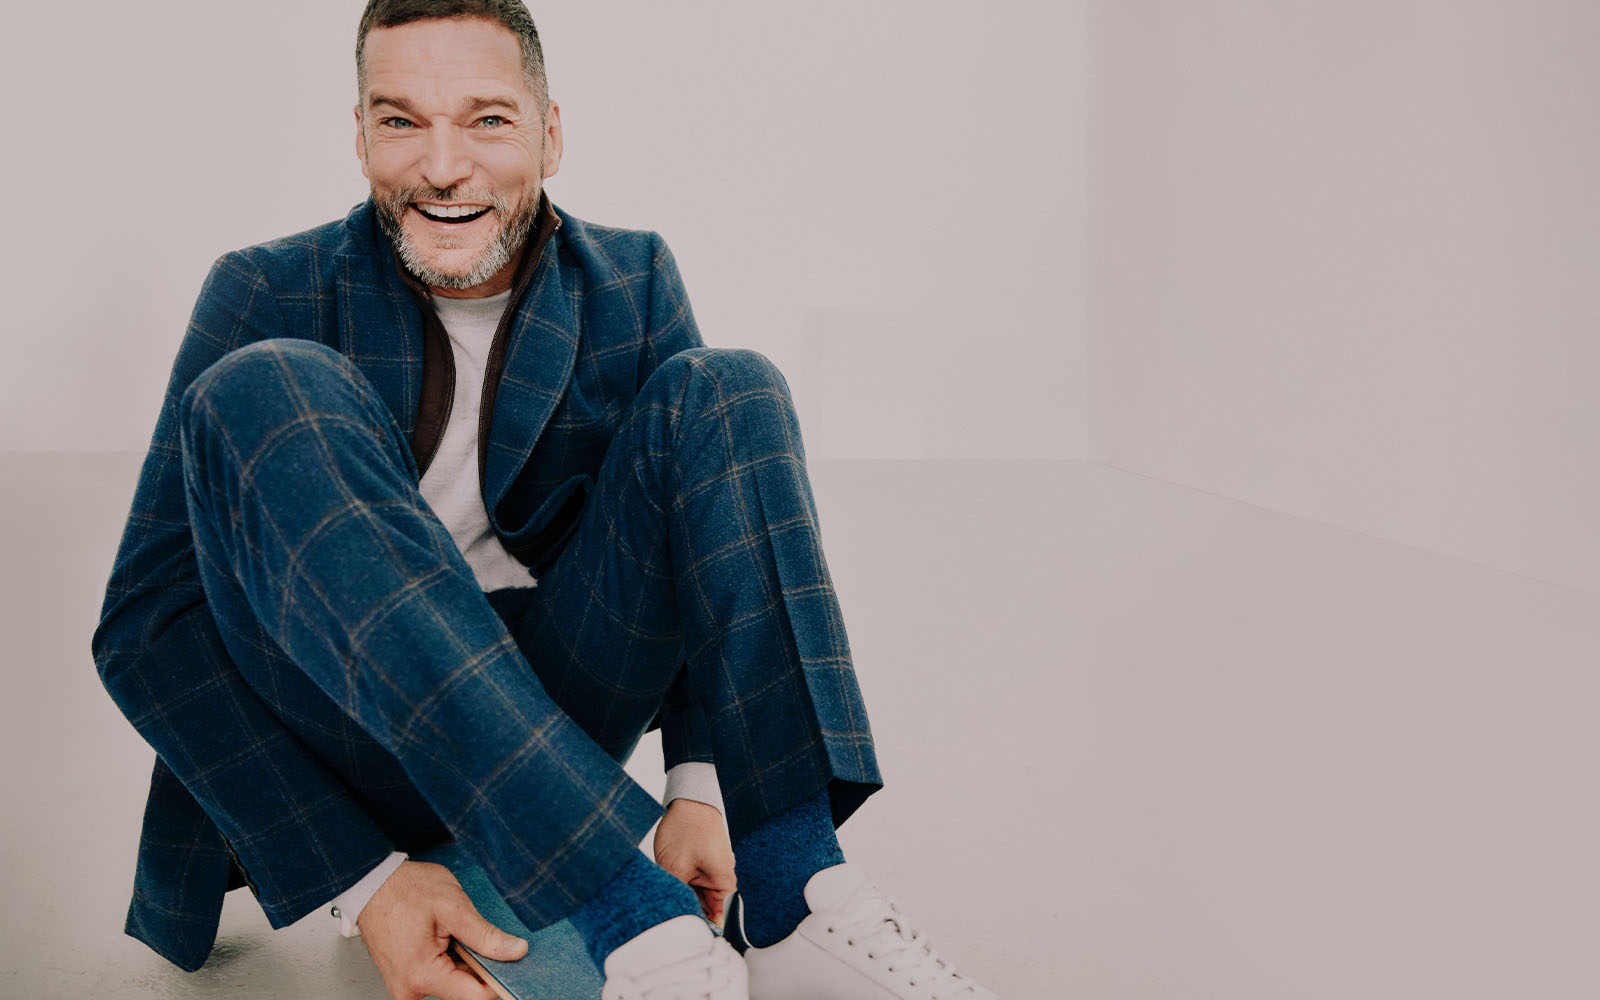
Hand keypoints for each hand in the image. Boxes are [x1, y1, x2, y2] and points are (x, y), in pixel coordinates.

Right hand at [357, 859, 528, 999]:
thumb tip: (515, 951)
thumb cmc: (404, 889)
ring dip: (462, 960)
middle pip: (465, 990)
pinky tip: (443, 938)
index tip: (512, 960)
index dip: (500, 978)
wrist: (371, 883)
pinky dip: (449, 959)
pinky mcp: (406, 979)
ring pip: (453, 983)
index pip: (477, 995)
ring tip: (451, 932)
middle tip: (472, 933)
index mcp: (422, 974)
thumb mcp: (453, 905)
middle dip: (478, 964)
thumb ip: (485, 934)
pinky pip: (439, 977)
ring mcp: (406, 986)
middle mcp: (410, 989)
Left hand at [653, 798, 736, 925]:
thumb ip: (674, 895)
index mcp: (724, 884)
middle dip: (685, 916)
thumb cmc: (687, 827)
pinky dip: (679, 890)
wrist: (688, 799)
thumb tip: (665, 918)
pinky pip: (691, 887)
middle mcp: (721, 881)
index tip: (678, 938)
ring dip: (681, 901)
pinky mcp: (700, 867)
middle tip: (663, 923)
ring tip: (662, 905)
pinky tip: (665, 891)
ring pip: (695, 899)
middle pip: (705, 911)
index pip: (716, 920)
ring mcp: (710, 873)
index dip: (698, 931)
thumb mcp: (674, 866)